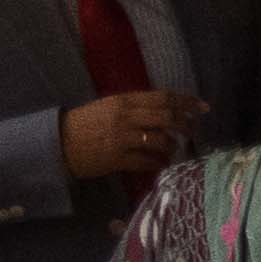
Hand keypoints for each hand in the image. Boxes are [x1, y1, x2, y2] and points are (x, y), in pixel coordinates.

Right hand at [61, 86, 205, 181]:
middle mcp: (126, 117)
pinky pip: (146, 161)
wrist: (57, 143)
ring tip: (174, 149)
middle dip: (186, 124)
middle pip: (167, 117)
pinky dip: (159, 163)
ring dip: (172, 146)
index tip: (203, 107)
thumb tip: (165, 108)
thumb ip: (135, 106)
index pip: (164, 97)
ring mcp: (122, 139)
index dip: (187, 102)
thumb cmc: (84, 123)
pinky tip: (162, 164)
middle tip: (193, 130)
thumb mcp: (109, 106)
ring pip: (160, 140)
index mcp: (124, 101)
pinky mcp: (116, 159)